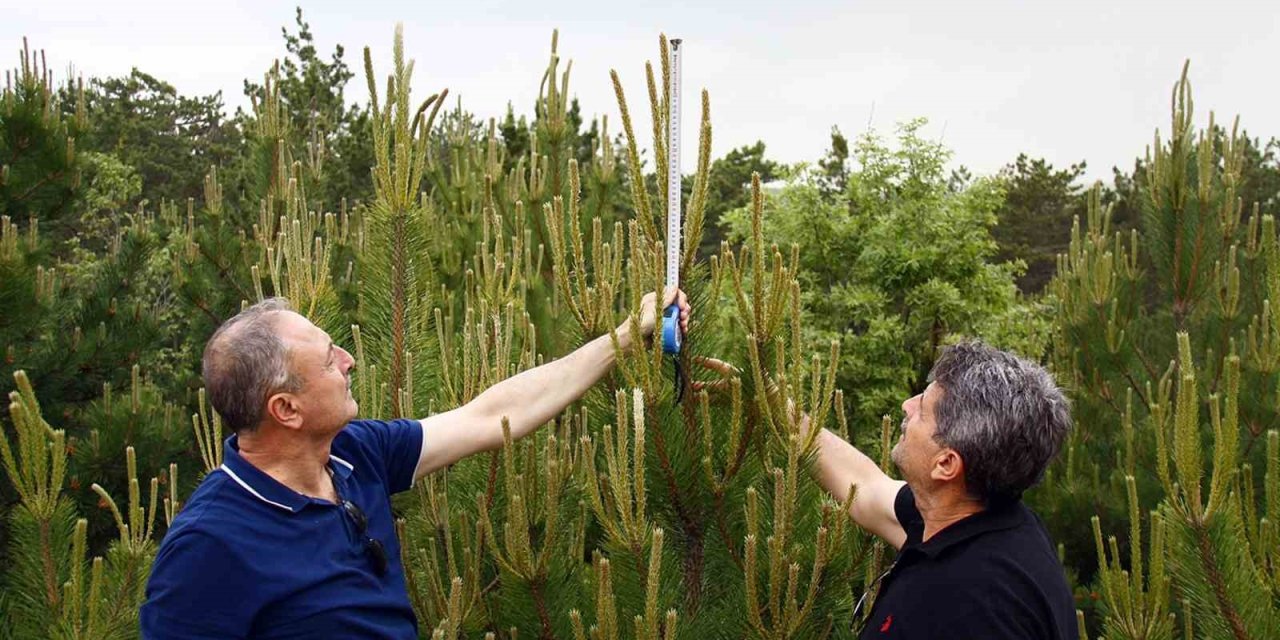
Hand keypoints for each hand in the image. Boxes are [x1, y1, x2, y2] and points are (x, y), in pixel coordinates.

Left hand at [632, 287, 689, 339]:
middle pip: (678, 305)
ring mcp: (664, 318)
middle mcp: (661, 308)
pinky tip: (683, 330)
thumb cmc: (640, 323)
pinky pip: (678, 326)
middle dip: (684, 310)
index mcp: (656, 299)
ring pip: (680, 316)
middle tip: (683, 317)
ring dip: (685, 320)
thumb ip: (665, 299)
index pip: (673, 293)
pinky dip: (682, 328)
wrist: (633, 341)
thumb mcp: (653, 308)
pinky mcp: (666, 329)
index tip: (682, 306)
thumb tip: (674, 287)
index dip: (681, 298)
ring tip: (683, 325)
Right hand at [692, 357, 813, 439]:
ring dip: (704, 395)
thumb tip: (755, 344)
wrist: (782, 413)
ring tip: (689, 399)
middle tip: (687, 385)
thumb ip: (757, 365)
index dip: (709, 363)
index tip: (695, 359)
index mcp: (742, 377)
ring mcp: (737, 396)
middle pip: (716, 382)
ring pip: (716, 394)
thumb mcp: (764, 380)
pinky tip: (701, 407)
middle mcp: (738, 385)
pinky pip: (722, 404)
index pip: (723, 368)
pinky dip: (712, 404)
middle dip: (701, 383)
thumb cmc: (773, 395)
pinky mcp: (738, 406)